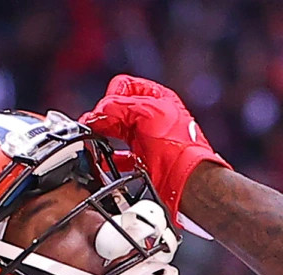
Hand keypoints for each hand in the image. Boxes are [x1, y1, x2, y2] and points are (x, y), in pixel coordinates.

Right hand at [80, 75, 229, 217]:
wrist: (189, 179)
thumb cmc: (179, 144)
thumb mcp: (147, 112)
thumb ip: (118, 106)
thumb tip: (98, 112)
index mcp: (157, 98)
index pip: (124, 86)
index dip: (112, 96)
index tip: (106, 109)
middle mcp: (151, 117)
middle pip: (116, 110)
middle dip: (103, 117)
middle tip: (93, 126)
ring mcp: (146, 138)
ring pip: (114, 132)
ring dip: (102, 136)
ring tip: (94, 141)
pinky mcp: (142, 158)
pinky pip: (119, 156)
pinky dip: (108, 158)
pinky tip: (102, 160)